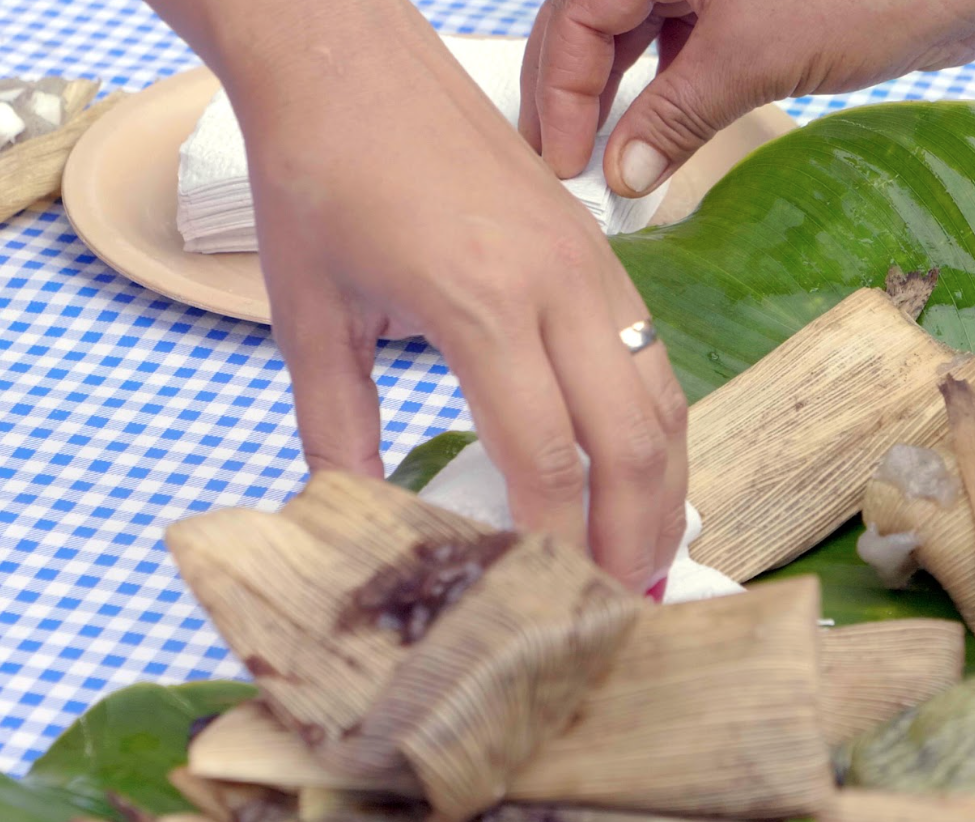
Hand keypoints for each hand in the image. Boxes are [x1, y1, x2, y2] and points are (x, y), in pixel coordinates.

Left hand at [202, 0, 689, 591]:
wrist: (351, 61)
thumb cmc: (320, 177)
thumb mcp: (309, 316)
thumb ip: (335, 427)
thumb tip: (353, 514)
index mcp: (481, 303)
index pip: (547, 457)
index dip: (553, 542)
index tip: (544, 605)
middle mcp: (559, 284)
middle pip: (633, 439)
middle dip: (635, 534)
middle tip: (623, 607)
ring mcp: (593, 262)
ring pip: (664, 397)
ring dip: (664, 486)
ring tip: (648, 556)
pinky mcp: (601, 248)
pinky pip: (655, 354)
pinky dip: (658, 427)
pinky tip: (637, 472)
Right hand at [518, 0, 974, 195]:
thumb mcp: (756, 54)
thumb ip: (675, 112)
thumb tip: (621, 172)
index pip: (576, 15)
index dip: (560, 92)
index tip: (559, 164)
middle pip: (595, 19)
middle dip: (575, 93)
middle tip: (561, 169)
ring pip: (638, 32)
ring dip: (618, 96)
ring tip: (602, 163)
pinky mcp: (750, 1)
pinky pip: (683, 40)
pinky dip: (664, 89)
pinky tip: (657, 136)